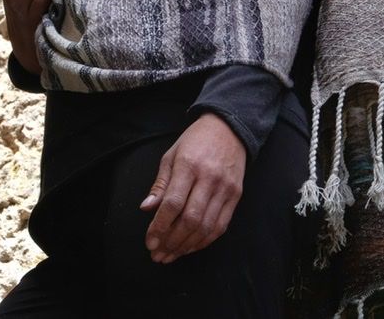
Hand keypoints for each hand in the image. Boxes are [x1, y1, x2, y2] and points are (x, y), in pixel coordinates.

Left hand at [139, 112, 246, 263]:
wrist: (229, 129)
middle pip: (190, 219)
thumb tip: (147, 209)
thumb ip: (160, 184)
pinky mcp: (236, 196)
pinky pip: (221, 226)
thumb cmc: (195, 141)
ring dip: (186, 246)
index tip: (149, 242)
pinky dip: (204, 241)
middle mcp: (209, 178)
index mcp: (189, 165)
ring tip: (171, 255)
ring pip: (206, 227)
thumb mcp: (171, 155)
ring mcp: (225, 188)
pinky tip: (190, 247)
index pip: (173, 203)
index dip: (160, 226)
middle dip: (172, 242)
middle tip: (158, 254)